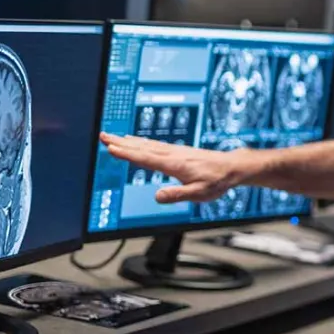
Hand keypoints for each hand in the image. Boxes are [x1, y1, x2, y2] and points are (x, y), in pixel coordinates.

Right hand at [100, 133, 259, 203]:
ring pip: (146, 145)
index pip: (145, 158)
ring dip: (128, 141)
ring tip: (113, 137)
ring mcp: (174, 152)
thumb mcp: (198, 194)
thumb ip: (177, 195)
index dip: (127, 153)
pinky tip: (136, 142)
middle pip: (141, 148)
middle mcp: (172, 155)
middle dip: (121, 142)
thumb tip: (157, 196)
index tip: (111, 148)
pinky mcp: (177, 152)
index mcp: (174, 165)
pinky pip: (155, 145)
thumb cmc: (216, 181)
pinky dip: (142, 142)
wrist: (231, 167)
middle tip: (103, 136)